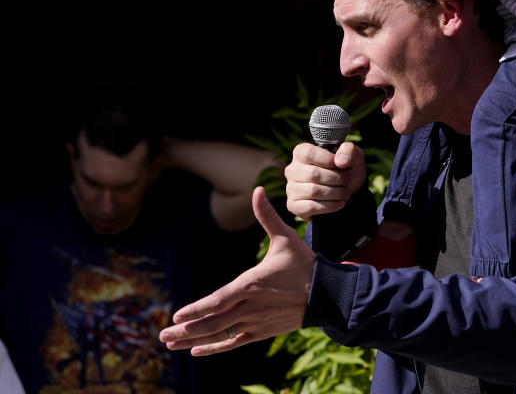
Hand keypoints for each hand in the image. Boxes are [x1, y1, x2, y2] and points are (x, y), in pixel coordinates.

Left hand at [158, 187, 314, 355]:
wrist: (327, 293)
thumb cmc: (304, 264)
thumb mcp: (285, 238)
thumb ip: (267, 216)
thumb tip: (257, 190)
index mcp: (252, 285)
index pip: (218, 301)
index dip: (197, 310)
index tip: (177, 315)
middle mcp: (250, 307)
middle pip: (213, 323)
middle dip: (186, 330)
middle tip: (162, 335)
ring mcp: (255, 322)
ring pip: (220, 335)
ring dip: (194, 340)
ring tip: (172, 344)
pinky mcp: (262, 331)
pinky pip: (233, 343)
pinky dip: (214, 348)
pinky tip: (196, 350)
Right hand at [285, 142, 366, 219]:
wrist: (348, 190)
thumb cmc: (346, 169)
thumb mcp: (353, 155)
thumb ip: (348, 150)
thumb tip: (341, 161)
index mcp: (301, 152)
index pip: (310, 154)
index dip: (328, 160)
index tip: (342, 165)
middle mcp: (292, 169)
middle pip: (313, 174)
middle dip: (336, 179)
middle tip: (347, 181)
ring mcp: (291, 188)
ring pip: (312, 191)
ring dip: (335, 193)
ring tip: (346, 193)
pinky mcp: (293, 205)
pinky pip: (310, 207)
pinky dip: (329, 206)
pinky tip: (340, 203)